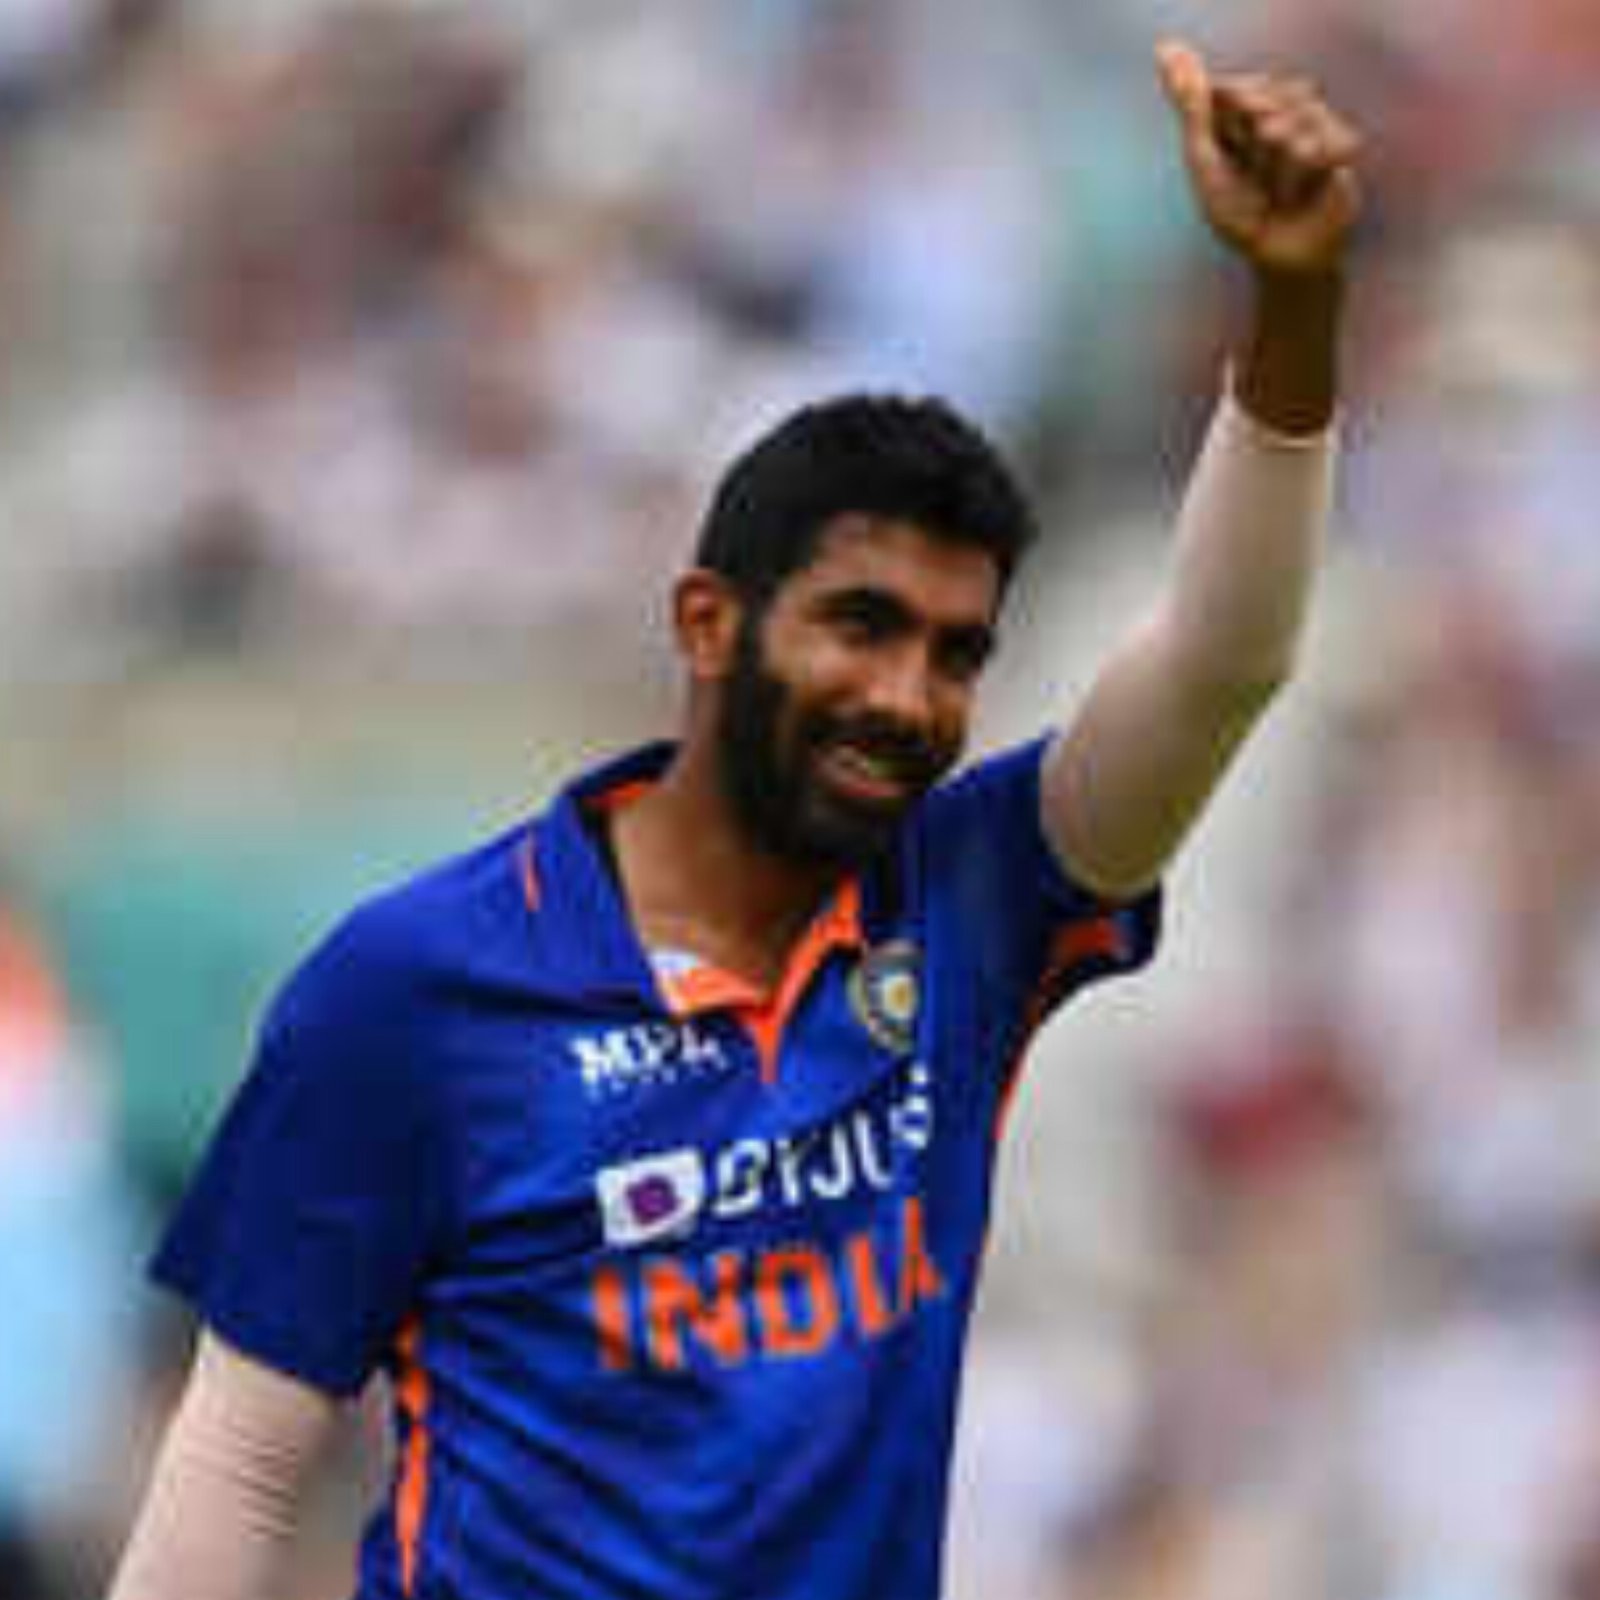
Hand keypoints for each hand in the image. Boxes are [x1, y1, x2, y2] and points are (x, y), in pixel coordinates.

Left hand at [1156, 40, 1360, 279]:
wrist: (1277, 256)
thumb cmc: (1240, 215)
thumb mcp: (1206, 160)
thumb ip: (1191, 104)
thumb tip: (1164, 46)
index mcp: (1243, 114)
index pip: (1233, 89)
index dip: (1231, 110)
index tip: (1229, 141)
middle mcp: (1281, 111)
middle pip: (1271, 91)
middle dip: (1256, 133)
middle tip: (1257, 169)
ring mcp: (1314, 125)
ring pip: (1300, 112)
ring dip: (1280, 158)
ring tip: (1278, 189)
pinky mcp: (1342, 146)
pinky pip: (1325, 140)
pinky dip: (1306, 170)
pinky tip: (1302, 191)